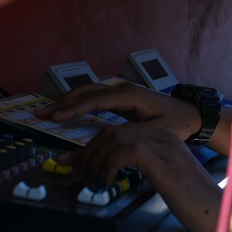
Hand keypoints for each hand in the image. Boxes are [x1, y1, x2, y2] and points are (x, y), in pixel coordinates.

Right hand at [35, 82, 201, 140]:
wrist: (191, 115)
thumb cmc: (177, 123)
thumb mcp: (156, 131)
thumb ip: (133, 135)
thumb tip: (109, 142)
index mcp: (131, 95)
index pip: (96, 99)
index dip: (74, 107)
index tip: (57, 117)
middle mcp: (123, 89)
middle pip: (86, 92)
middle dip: (62, 102)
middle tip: (40, 114)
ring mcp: (120, 92)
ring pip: (87, 93)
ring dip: (66, 101)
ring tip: (46, 113)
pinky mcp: (120, 98)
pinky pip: (93, 98)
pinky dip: (76, 103)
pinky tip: (64, 112)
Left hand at [60, 122, 221, 231]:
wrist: (220, 212)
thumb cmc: (192, 201)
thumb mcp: (161, 179)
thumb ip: (139, 167)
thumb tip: (108, 169)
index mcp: (163, 136)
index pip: (118, 130)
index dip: (91, 145)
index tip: (74, 161)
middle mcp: (163, 135)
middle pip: (112, 130)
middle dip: (88, 152)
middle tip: (80, 174)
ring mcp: (165, 146)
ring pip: (115, 136)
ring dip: (95, 158)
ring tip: (92, 179)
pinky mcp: (164, 162)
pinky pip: (127, 149)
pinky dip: (110, 162)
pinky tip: (109, 178)